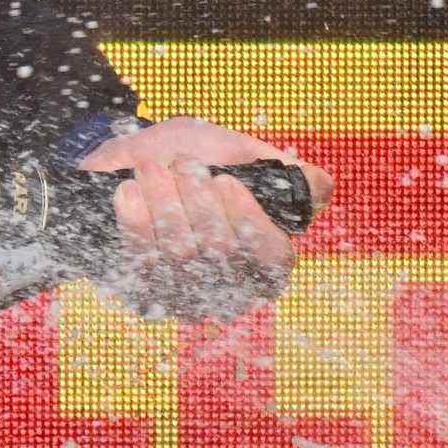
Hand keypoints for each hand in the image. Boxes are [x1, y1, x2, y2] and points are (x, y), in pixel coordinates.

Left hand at [82, 115, 335, 321]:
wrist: (128, 163)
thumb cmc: (189, 158)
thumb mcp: (236, 152)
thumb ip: (276, 168)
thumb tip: (319, 185)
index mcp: (264, 257)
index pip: (273, 258)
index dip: (250, 220)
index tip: (225, 181)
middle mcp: (232, 285)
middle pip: (223, 251)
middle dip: (200, 200)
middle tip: (182, 163)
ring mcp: (188, 295)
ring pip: (182, 253)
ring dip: (165, 202)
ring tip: (151, 167)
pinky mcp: (146, 294)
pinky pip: (143, 260)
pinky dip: (136, 220)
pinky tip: (129, 191)